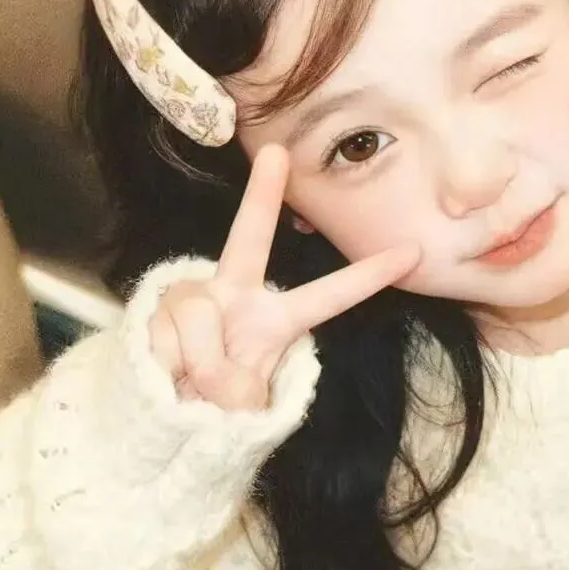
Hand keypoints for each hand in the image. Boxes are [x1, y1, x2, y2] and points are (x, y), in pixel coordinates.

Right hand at [148, 145, 418, 409]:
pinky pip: (167, 338)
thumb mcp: (241, 409)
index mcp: (275, 320)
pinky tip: (166, 373)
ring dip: (199, 367)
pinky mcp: (155, 307)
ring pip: (203, 320)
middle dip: (261, 194)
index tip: (413, 251)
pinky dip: (168, 369)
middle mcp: (235, 295)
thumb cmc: (211, 407)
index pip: (330, 296)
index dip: (369, 276)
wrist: (157, 416)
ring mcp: (193, 297)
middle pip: (249, 238)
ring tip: (192, 386)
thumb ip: (239, 392)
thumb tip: (218, 374)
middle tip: (275, 153)